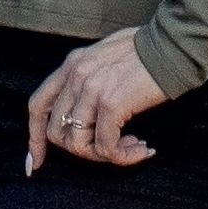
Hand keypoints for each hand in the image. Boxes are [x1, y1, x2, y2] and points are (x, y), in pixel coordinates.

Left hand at [25, 29, 167, 170]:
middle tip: (111, 149)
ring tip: (132, 146)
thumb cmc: (147, 54)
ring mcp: (91, 90)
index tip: (38, 162)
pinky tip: (142, 148)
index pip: (38, 105)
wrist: (172, 46)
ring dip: (106, 155)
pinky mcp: (111, 104)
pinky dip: (124, 156)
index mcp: (72, 65)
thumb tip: (86, 115)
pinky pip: (106, 147)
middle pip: (57, 132)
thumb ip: (88, 80)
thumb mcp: (104, 58)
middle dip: (83, 150)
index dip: (35, 138)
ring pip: (79, 144)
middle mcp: (75, 76)